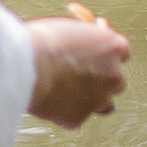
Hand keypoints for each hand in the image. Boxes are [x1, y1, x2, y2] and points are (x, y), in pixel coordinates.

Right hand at [25, 6, 130, 127]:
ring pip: (102, 104)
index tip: (93, 50)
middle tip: (80, 74)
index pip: (121, 51)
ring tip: (65, 92)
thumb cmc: (42, 40)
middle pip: (117, 80)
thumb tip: (80, 44)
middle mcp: (114, 75)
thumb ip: (82, 39)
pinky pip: (75, 116)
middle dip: (102, 79)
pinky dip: (65, 111)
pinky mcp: (78, 118)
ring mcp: (98, 99)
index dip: (105, 52)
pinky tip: (49, 101)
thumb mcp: (70, 27)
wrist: (25, 65)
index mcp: (114, 46)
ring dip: (89, 98)